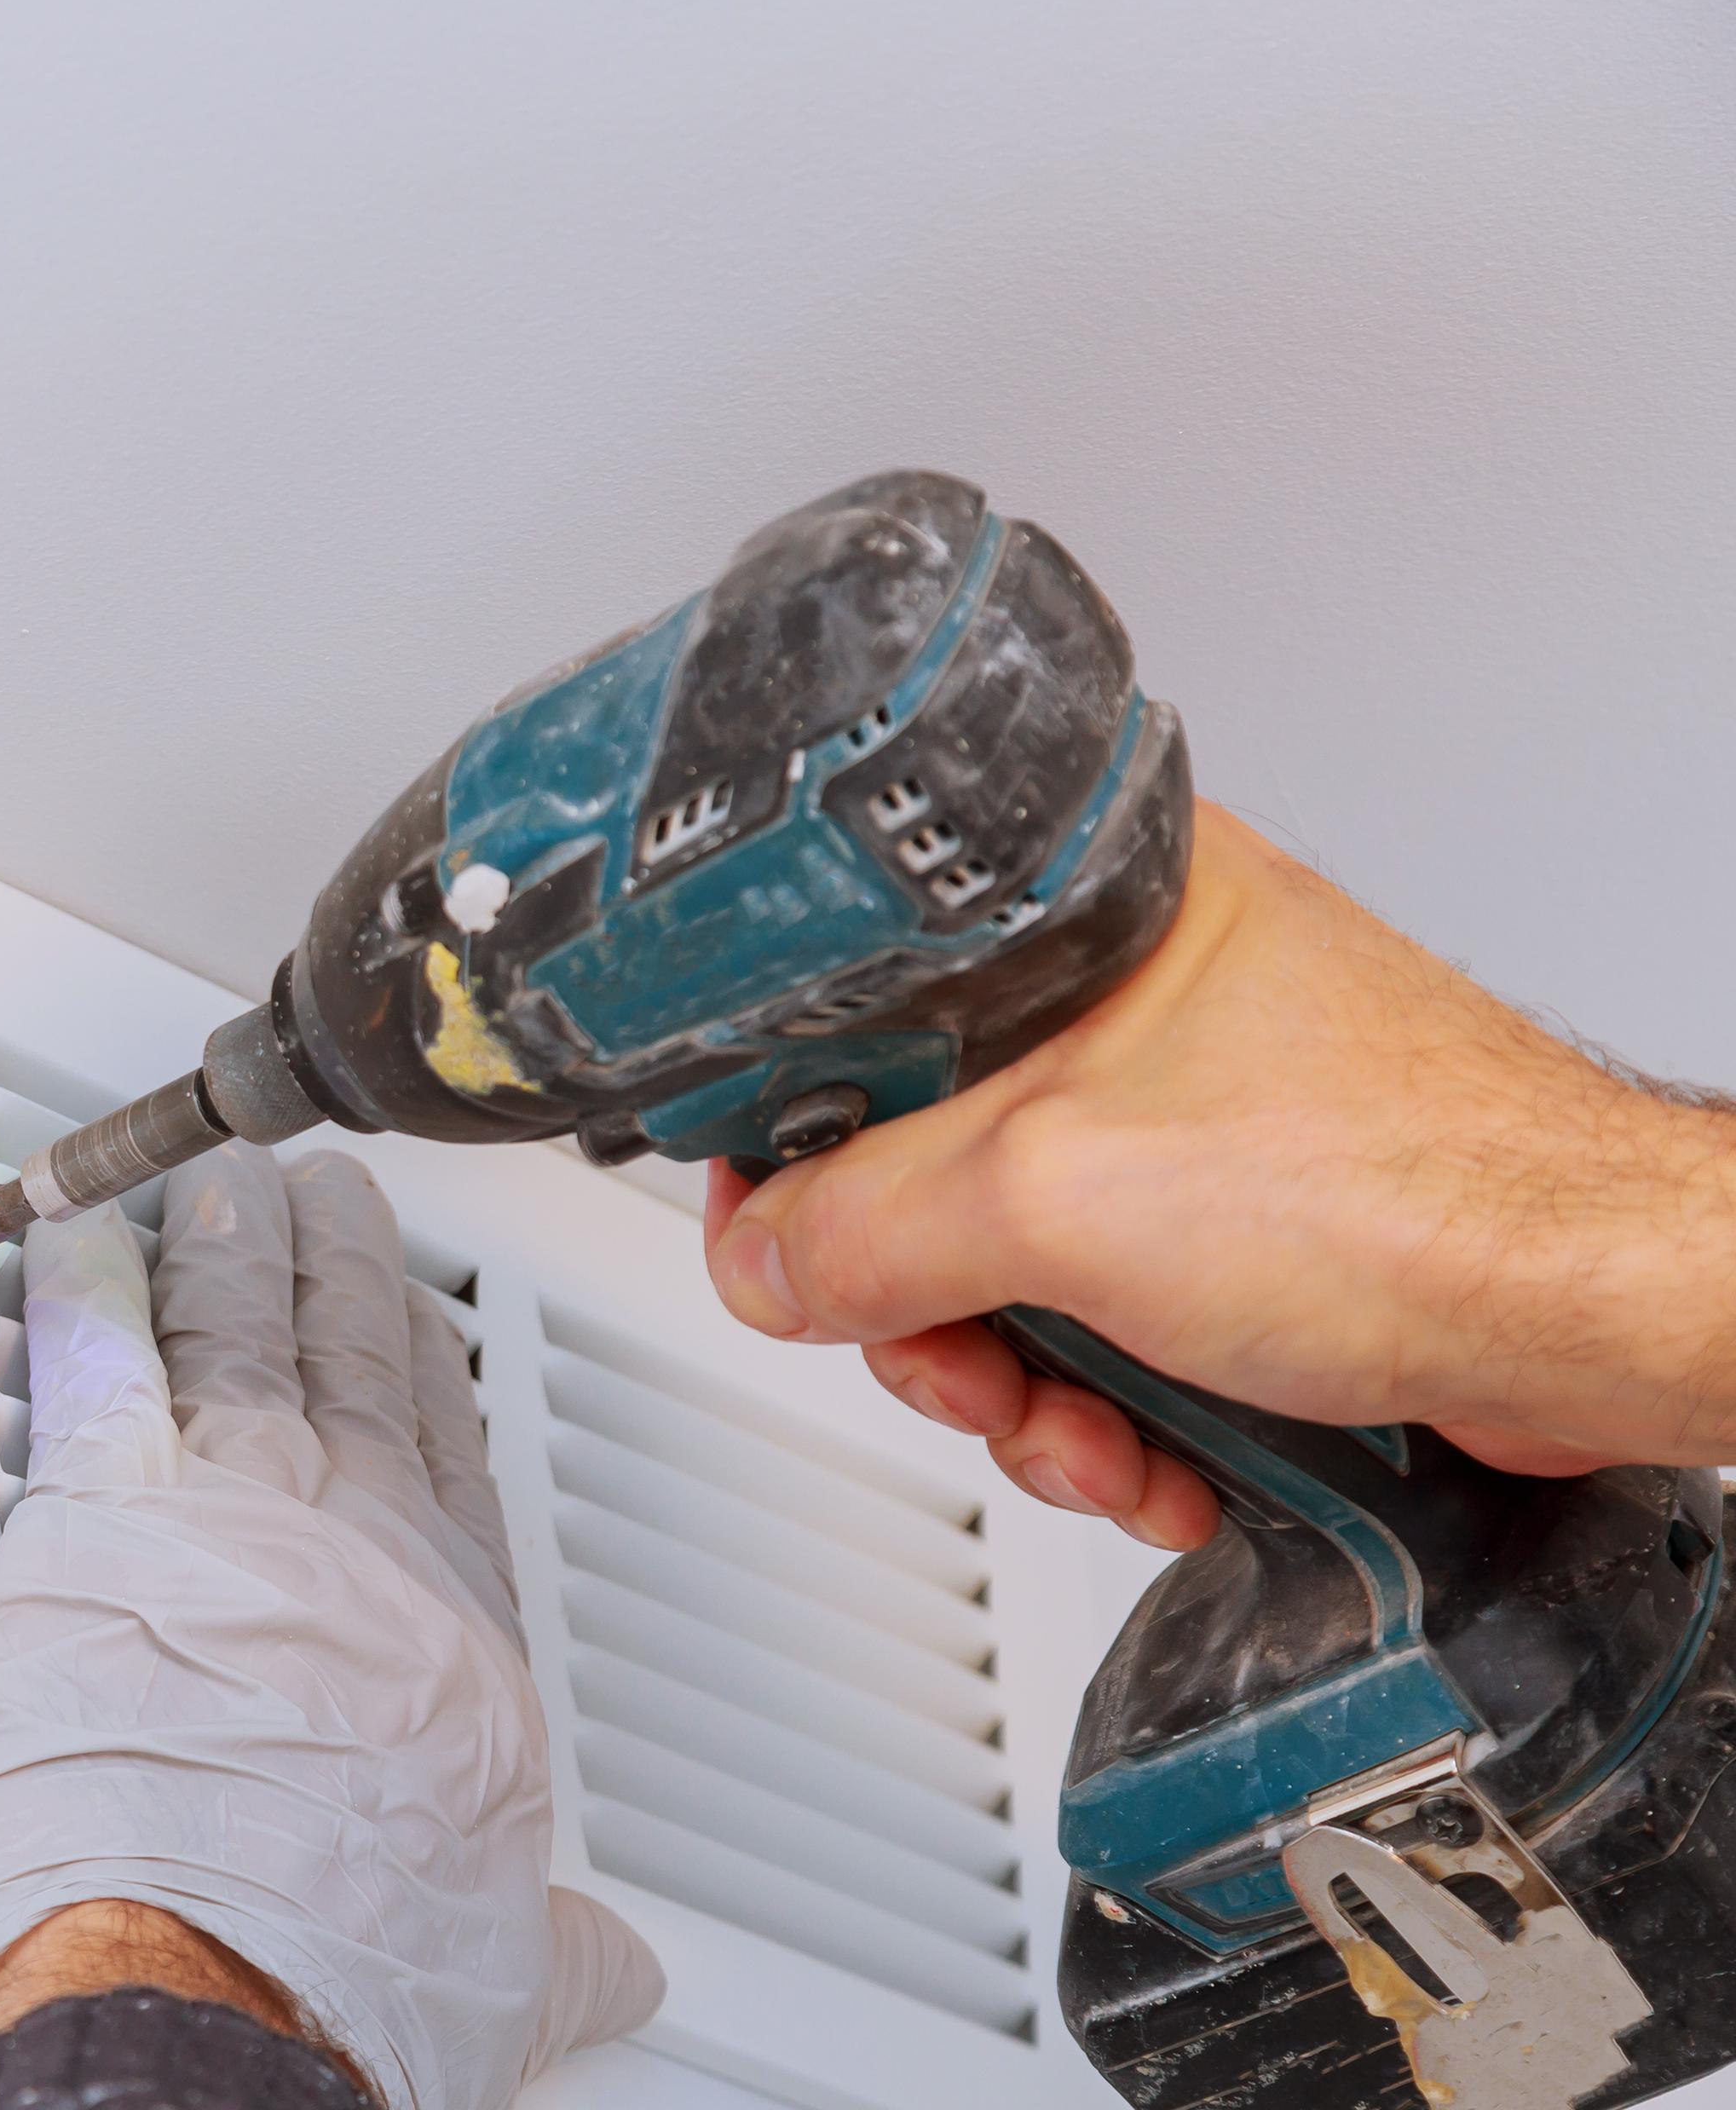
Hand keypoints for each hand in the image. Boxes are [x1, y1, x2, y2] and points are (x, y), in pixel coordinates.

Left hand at [0, 1145, 660, 2109]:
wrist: (220, 2001)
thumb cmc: (343, 1991)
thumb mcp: (500, 1975)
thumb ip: (560, 1946)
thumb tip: (617, 1970)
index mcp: (452, 1641)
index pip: (450, 1466)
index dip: (434, 1379)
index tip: (421, 1326)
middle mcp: (354, 1551)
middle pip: (354, 1370)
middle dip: (342, 1273)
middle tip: (334, 1204)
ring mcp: (231, 1516)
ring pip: (239, 1334)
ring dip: (231, 1245)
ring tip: (231, 1184)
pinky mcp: (98, 1519)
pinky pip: (93, 1361)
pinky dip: (81, 1286)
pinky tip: (76, 1236)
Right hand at [702, 802, 1735, 1549]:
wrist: (1598, 1321)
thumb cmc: (1417, 1188)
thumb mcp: (1060, 1196)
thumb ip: (868, 1227)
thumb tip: (763, 1261)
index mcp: (1090, 913)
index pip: (859, 1010)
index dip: (803, 1134)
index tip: (791, 1232)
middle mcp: (1140, 1003)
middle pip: (921, 1167)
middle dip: (941, 1314)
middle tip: (971, 1365)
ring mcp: (1192, 1123)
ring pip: (1011, 1270)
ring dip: (1030, 1389)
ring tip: (1095, 1433)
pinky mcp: (1240, 1232)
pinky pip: (1101, 1323)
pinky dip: (1113, 1409)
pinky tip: (1163, 1448)